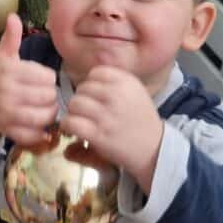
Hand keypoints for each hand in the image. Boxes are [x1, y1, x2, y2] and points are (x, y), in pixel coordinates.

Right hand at [0, 13, 57, 150]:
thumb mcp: (2, 56)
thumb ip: (11, 37)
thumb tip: (13, 16)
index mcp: (9, 72)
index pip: (46, 77)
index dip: (48, 78)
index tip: (42, 79)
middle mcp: (7, 92)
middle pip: (48, 96)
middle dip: (51, 96)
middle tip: (46, 95)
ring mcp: (6, 113)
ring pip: (43, 116)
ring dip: (49, 113)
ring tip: (46, 108)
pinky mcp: (7, 130)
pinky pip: (31, 134)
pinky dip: (40, 132)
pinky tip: (40, 125)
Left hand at [60, 66, 163, 193]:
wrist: (154, 149)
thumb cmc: (141, 120)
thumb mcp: (135, 92)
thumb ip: (114, 81)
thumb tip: (87, 79)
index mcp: (126, 82)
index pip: (96, 73)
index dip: (92, 85)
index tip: (96, 97)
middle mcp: (116, 95)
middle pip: (82, 88)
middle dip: (82, 100)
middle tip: (87, 112)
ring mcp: (106, 115)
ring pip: (74, 104)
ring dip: (74, 113)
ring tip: (81, 121)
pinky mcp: (98, 134)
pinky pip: (71, 122)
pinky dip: (68, 126)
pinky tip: (74, 131)